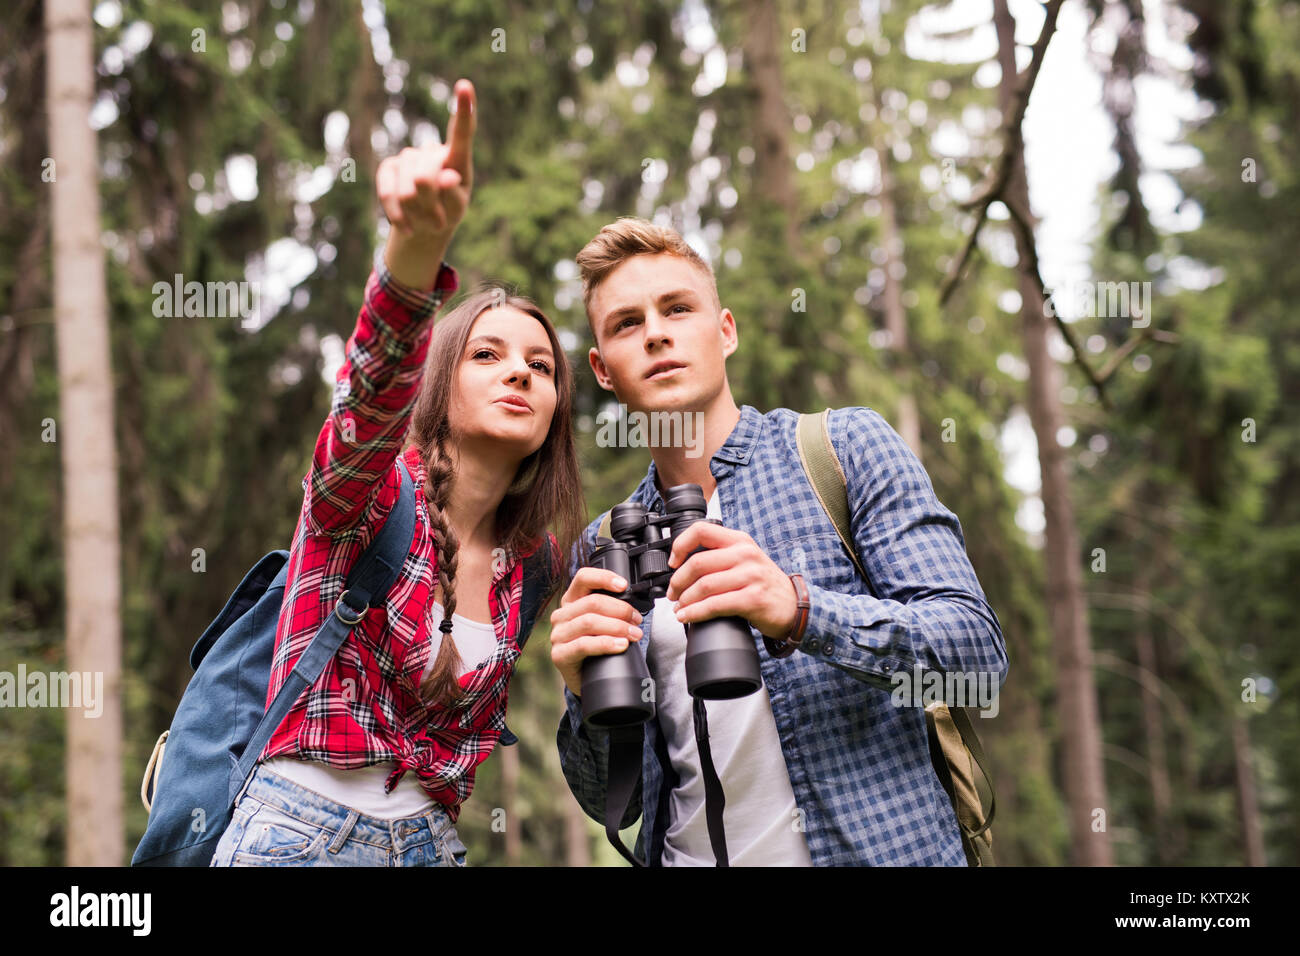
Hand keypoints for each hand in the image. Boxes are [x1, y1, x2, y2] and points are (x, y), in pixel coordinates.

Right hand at [378, 79, 475, 288]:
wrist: (423, 225)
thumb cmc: (447, 213)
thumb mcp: (457, 209)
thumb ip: (455, 194)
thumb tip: (448, 176)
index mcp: (457, 158)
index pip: (461, 133)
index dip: (463, 109)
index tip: (465, 85)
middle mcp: (431, 151)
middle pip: (425, 177)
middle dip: (430, 205)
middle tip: (440, 222)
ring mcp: (407, 157)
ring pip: (407, 190)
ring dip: (418, 214)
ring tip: (428, 222)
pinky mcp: (388, 168)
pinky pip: (388, 194)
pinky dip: (398, 215)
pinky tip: (407, 228)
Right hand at [549, 567, 644, 697]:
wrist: (586, 679)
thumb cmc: (597, 647)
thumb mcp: (603, 623)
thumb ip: (611, 609)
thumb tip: (636, 602)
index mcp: (571, 601)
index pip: (583, 578)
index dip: (604, 578)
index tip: (624, 585)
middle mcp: (561, 615)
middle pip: (592, 602)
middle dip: (621, 610)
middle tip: (637, 620)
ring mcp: (558, 635)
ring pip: (590, 622)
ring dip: (618, 627)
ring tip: (635, 635)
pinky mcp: (560, 655)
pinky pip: (584, 644)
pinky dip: (606, 643)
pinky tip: (621, 645)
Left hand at [664, 522, 798, 639]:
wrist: (794, 606)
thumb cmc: (764, 584)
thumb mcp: (746, 559)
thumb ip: (721, 555)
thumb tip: (683, 565)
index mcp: (739, 540)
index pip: (701, 530)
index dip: (680, 545)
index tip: (673, 562)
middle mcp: (745, 554)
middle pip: (698, 563)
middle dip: (678, 581)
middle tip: (673, 593)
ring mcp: (751, 576)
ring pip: (704, 585)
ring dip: (685, 600)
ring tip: (679, 608)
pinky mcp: (752, 599)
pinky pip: (715, 605)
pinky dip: (695, 613)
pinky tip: (687, 617)